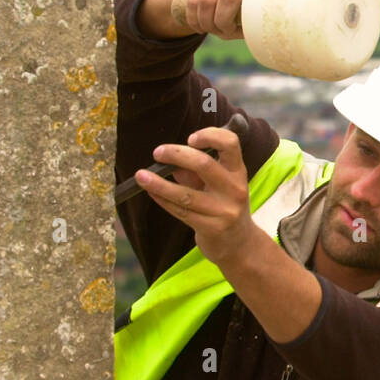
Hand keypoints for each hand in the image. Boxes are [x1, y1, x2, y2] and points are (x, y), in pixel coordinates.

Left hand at [135, 123, 257, 265]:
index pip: (230, 144)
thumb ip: (196, 171)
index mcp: (238, 172)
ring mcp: (224, 210)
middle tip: (158, 152)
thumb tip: (169, 160)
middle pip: (204, 164)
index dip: (210, 135)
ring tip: (140, 176)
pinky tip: (150, 192)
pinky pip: (181, 211)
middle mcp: (235, 189)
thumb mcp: (218, 185)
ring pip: (186, 194)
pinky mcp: (212, 228)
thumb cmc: (224, 205)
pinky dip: (162, 199)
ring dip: (159, 183)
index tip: (190, 138)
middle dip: (176, 155)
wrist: (239, 243)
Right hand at [173, 0, 251, 38]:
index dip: (225, 20)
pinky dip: (192, 17)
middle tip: (215, 32)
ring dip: (201, 20)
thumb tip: (245, 35)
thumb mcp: (249, 18)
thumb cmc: (242, 12)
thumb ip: (248, 25)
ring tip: (206, 30)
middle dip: (211, 22)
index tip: (229, 31)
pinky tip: (198, 25)